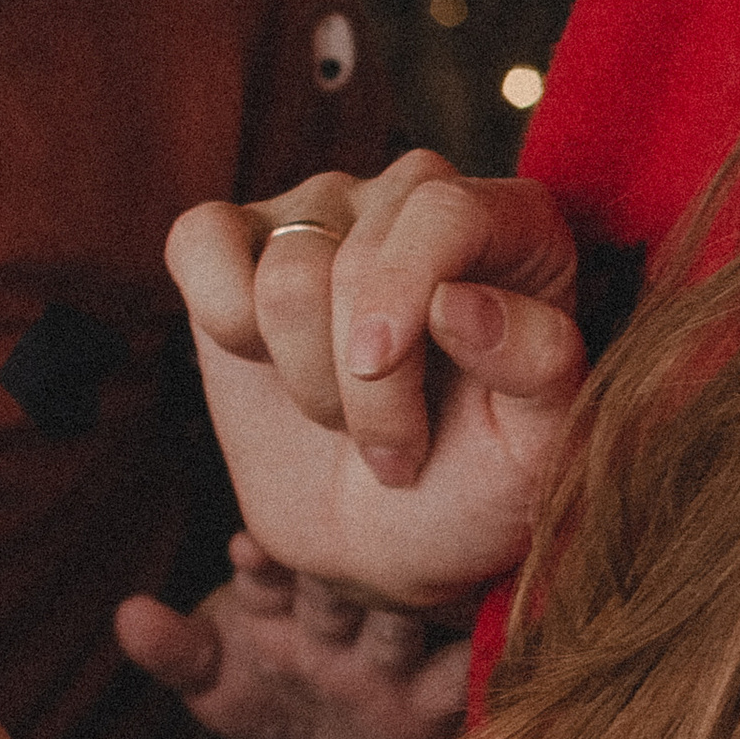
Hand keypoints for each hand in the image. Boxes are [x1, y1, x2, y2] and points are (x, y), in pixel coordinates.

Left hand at [117, 533, 470, 738]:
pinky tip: (497, 665)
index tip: (244, 553)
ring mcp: (397, 651)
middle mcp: (345, 613)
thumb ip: (176, 652)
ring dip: (405, 622)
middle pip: (341, 593)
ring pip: (406, 628)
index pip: (271, 576)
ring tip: (407, 612)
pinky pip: (467, 682)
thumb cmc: (263, 693)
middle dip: (340, 586)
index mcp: (287, 599)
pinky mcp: (440, 698)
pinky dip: (483, 674)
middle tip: (334, 571)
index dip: (258, 568)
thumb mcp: (212, 680)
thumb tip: (127, 616)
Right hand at [166, 154, 585, 616]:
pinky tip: (258, 361)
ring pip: (285, 274)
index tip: (380, 372)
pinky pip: (201, 241)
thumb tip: (458, 301)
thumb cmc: (473, 487)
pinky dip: (220, 315)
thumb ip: (536, 367)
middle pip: (358, 258)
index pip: (443, 209)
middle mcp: (418, 199)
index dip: (402, 289)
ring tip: (342, 419)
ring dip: (307, 380)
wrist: (383, 539)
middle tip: (394, 453)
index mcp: (514, 227)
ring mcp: (324, 213)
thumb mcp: (537, 455)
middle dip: (366, 387)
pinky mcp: (238, 244)